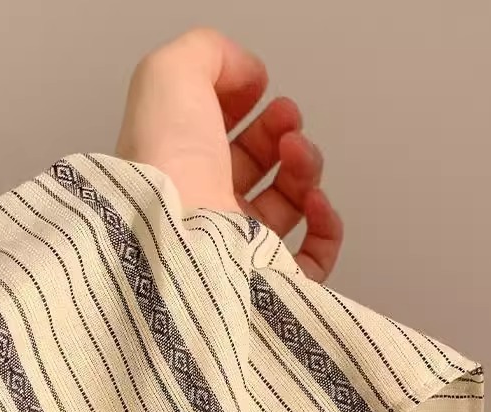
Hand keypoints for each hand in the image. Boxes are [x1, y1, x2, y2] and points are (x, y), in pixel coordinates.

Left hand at [115, 28, 343, 282]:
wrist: (176, 240)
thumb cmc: (166, 168)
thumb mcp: (170, 77)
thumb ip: (207, 53)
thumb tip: (246, 71)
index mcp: (178, 167)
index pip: (216, 136)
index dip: (242, 105)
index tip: (258, 89)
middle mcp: (204, 209)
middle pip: (255, 168)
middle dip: (279, 132)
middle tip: (285, 120)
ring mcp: (237, 247)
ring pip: (286, 206)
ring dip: (304, 166)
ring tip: (297, 151)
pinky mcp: (267, 279)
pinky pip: (310, 260)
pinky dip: (324, 225)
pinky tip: (315, 200)